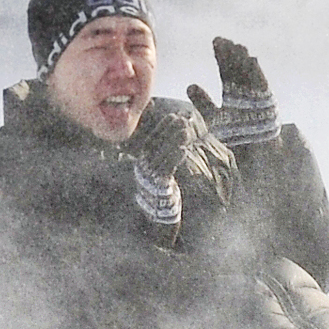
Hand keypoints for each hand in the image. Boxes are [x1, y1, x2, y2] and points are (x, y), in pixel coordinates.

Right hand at [125, 104, 202, 225]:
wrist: (160, 212)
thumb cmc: (164, 187)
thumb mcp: (163, 167)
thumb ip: (167, 152)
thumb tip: (176, 131)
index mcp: (143, 160)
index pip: (152, 139)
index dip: (163, 127)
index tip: (174, 116)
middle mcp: (143, 167)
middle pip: (156, 145)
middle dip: (169, 131)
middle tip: (183, 119)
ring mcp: (149, 177)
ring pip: (161, 155)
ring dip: (173, 141)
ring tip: (186, 131)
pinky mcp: (158, 186)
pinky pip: (166, 169)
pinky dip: (174, 158)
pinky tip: (183, 149)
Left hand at [188, 36, 279, 146]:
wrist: (254, 152)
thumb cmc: (235, 136)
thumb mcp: (213, 117)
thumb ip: (203, 101)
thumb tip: (189, 85)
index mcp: (234, 93)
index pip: (227, 70)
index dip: (222, 56)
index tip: (216, 41)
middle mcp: (246, 91)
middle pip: (238, 68)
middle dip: (231, 53)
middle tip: (221, 39)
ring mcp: (257, 95)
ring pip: (249, 73)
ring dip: (244, 59)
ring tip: (236, 45)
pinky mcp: (266, 101)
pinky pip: (261, 84)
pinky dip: (257, 72)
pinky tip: (251, 59)